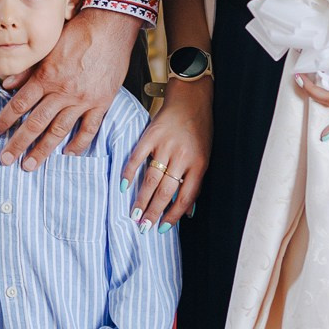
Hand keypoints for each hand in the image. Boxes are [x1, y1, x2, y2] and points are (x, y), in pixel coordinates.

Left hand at [0, 9, 135, 169]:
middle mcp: (63, 91)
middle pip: (36, 122)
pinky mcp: (102, 102)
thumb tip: (6, 85)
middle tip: (6, 160)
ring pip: (59, 130)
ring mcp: (83, 99)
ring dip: (43, 150)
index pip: (20, 104)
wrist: (110, 26)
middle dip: (19, 143)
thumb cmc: (78, 32)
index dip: (4, 120)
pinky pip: (89, 129)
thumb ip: (28, 69)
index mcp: (47, 76)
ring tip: (30, 165)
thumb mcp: (48, 47)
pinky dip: (78, 144)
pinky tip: (68, 153)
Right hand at [121, 74, 209, 229]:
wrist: (192, 99)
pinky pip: (138, 157)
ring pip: (151, 179)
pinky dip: (130, 172)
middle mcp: (182, 157)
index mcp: (198, 164)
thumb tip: (188, 211)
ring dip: (141, 199)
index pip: (185, 197)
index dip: (173, 216)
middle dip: (153, 212)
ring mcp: (166, 145)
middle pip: (165, 191)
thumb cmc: (200, 129)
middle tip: (143, 227)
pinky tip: (124, 185)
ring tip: (134, 214)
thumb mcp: (205, 156)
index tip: (163, 228)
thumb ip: (195, 182)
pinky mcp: (151, 135)